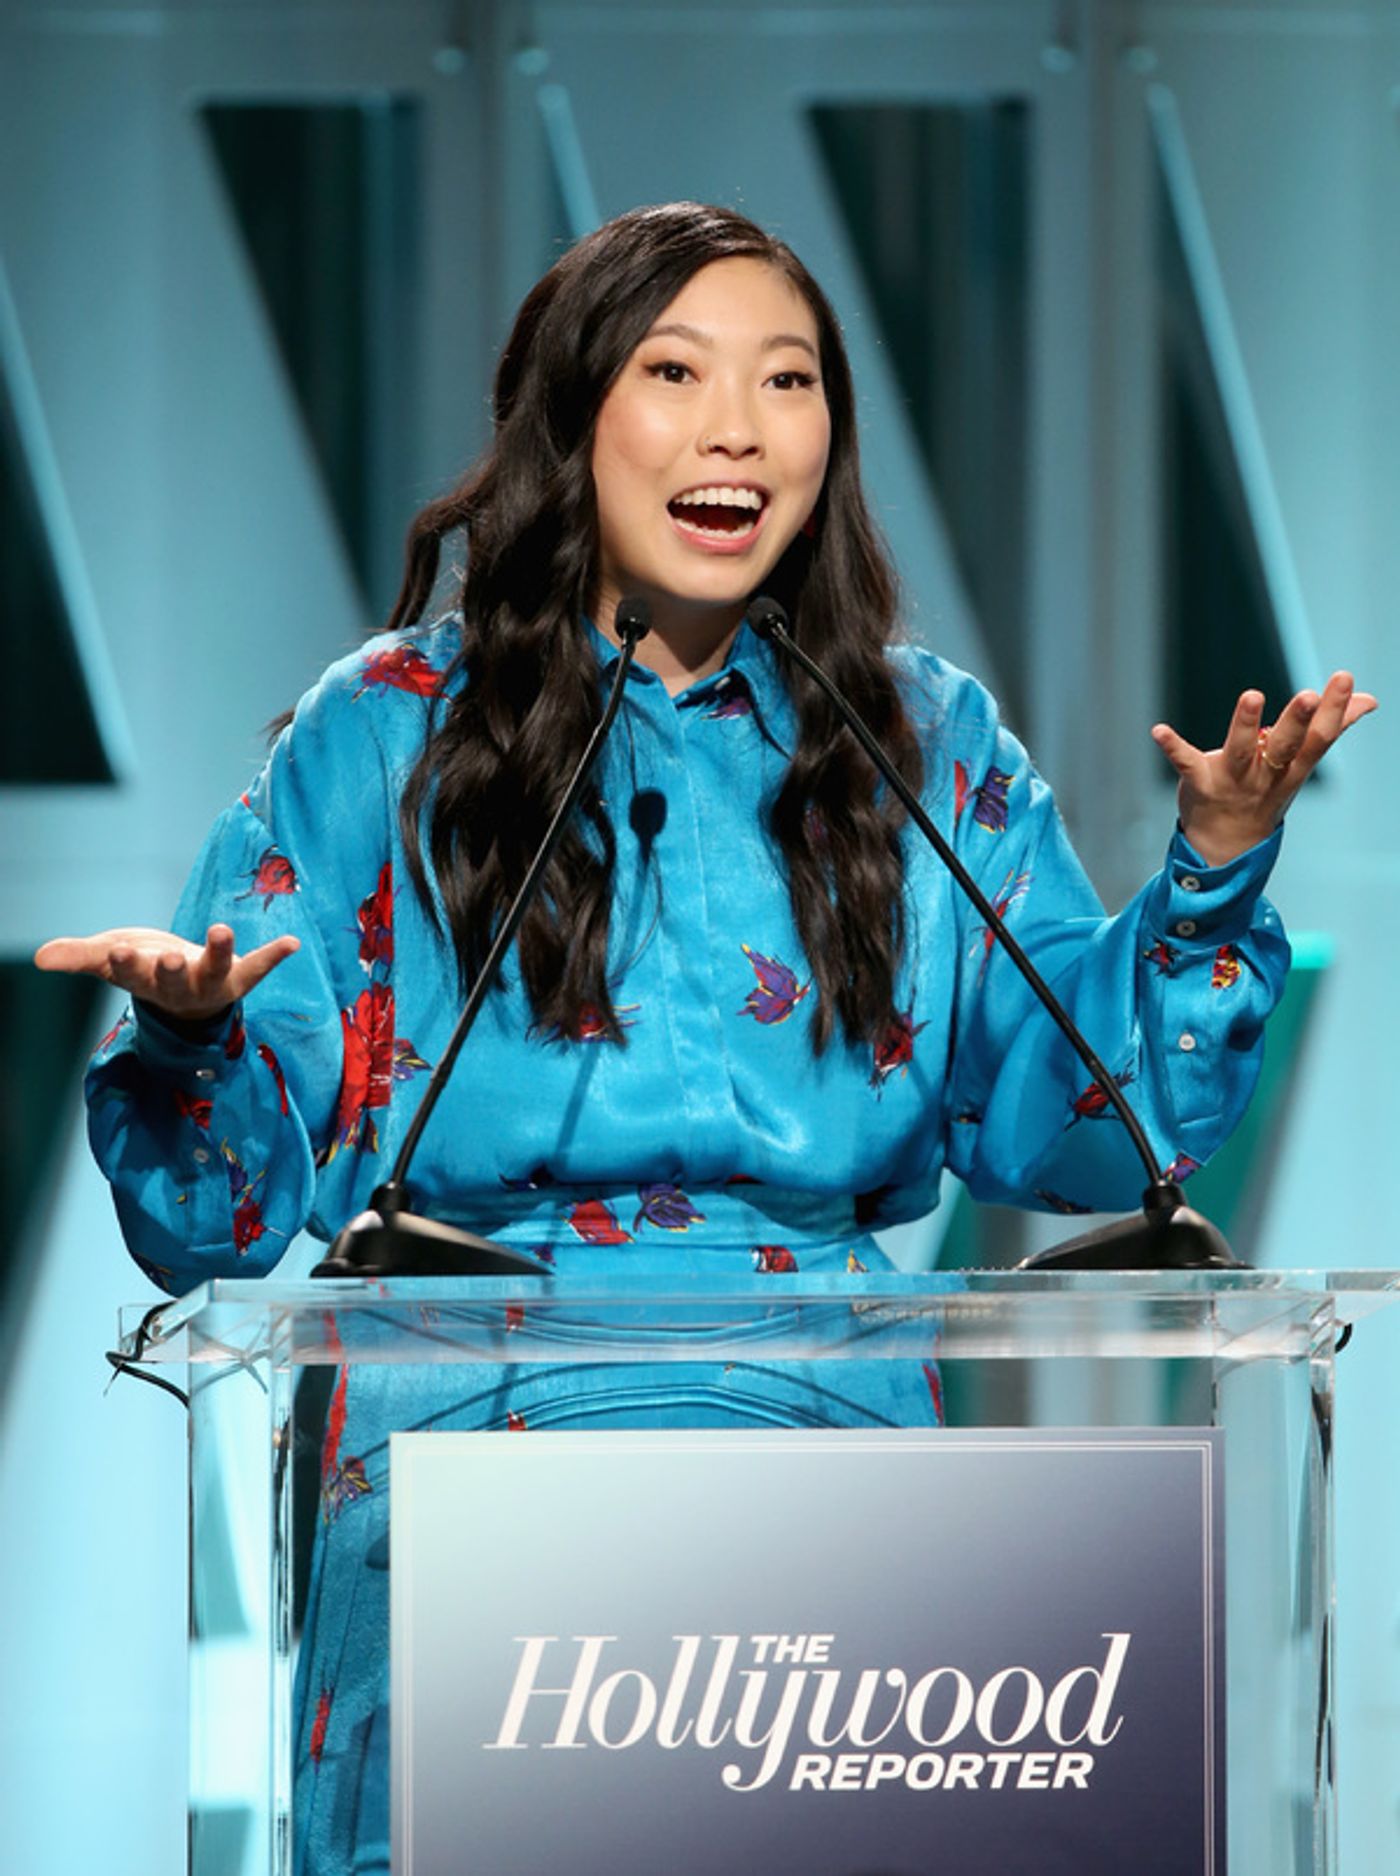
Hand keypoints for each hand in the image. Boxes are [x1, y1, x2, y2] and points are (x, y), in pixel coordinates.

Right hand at [33, 923, 298, 1022]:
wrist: (183, 990)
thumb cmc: (143, 967)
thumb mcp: (110, 960)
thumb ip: (78, 958)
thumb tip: (39, 958)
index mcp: (145, 980)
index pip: (131, 973)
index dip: (125, 962)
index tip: (117, 949)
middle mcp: (180, 986)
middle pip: (174, 981)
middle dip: (171, 970)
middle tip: (169, 958)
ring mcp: (212, 982)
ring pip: (217, 970)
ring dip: (221, 951)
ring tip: (223, 929)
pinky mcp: (239, 975)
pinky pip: (259, 967)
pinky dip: (274, 956)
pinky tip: (294, 943)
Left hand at [1151, 672, 1376, 865]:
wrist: (1226, 848)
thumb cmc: (1266, 792)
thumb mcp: (1300, 765)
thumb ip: (1331, 728)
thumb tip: (1369, 700)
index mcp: (1293, 769)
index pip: (1319, 738)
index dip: (1334, 710)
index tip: (1344, 679)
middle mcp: (1266, 776)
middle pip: (1286, 747)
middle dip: (1298, 721)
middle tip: (1308, 695)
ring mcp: (1233, 781)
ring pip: (1241, 752)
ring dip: (1246, 724)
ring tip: (1252, 695)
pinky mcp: (1200, 782)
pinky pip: (1186, 763)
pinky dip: (1172, 746)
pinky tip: (1158, 730)